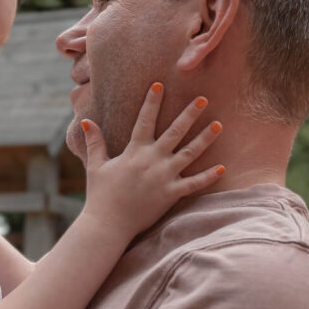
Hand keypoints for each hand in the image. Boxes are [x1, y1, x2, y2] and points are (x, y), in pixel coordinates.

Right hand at [80, 84, 223, 240]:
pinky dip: (208, 177)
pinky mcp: (171, 194)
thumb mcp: (95, 165)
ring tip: (219, 124)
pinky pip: (194, 184)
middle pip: (174, 131)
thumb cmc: (100, 195)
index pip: (144, 120)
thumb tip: (86, 121)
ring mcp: (163, 177)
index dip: (152, 102)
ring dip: (205, 138)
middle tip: (202, 99)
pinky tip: (222, 167)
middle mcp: (151, 160)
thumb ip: (95, 142)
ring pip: (189, 153)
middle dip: (189, 114)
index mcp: (134, 151)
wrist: (108, 224)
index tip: (159, 85)